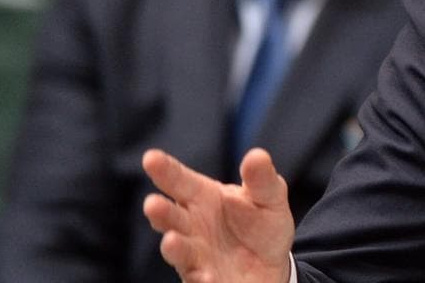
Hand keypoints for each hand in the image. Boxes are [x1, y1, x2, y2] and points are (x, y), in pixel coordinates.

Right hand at [142, 148, 294, 282]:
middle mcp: (192, 226)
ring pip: (180, 251)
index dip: (166, 170)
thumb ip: (261, 178)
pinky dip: (202, 279)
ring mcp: (196, 255)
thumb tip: (257, 155)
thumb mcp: (269, 197)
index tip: (151, 157)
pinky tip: (207, 276)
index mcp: (203, 197)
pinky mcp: (205, 280)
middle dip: (161, 211)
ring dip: (174, 247)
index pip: (181, 181)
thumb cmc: (263, 223)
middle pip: (171, 217)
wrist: (273, 264)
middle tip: (152, 204)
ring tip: (171, 241)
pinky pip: (200, 281)